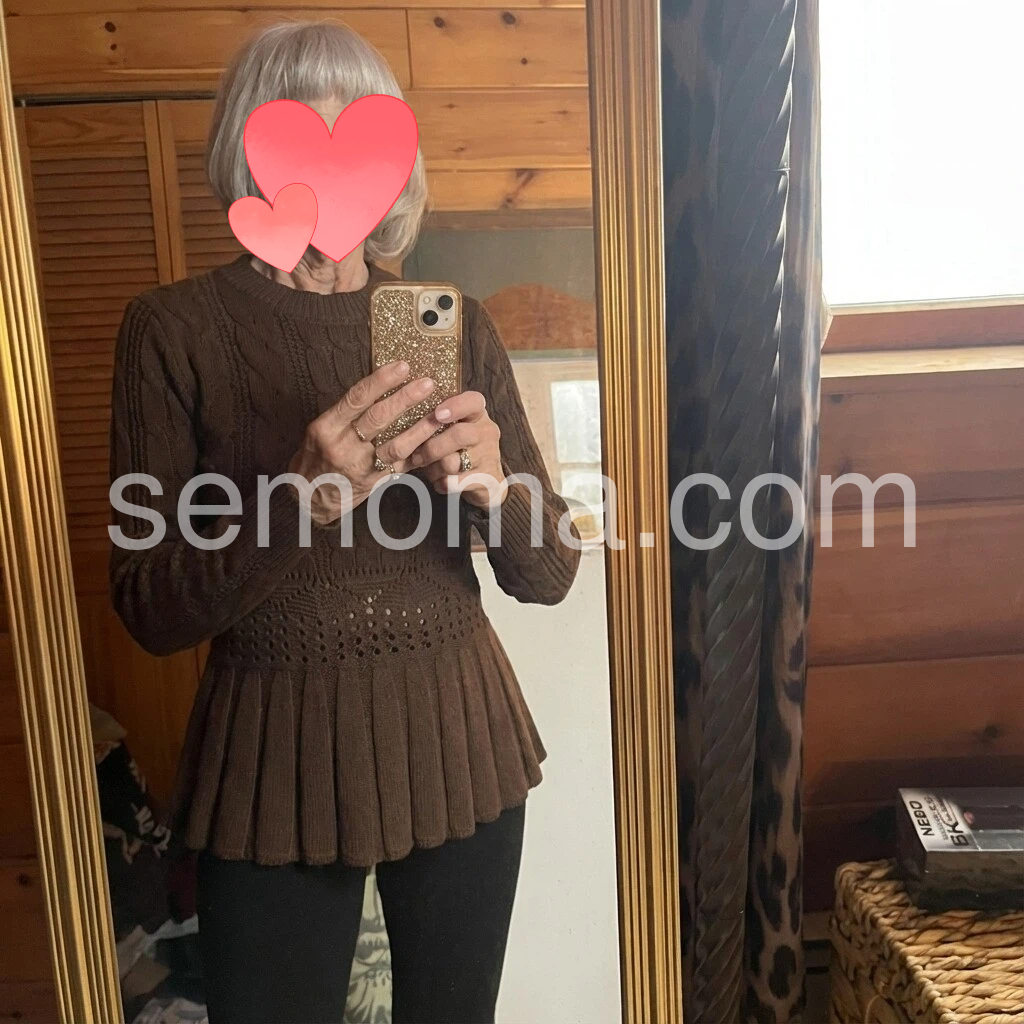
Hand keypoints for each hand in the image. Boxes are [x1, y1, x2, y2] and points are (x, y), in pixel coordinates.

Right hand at [288, 361, 441, 524]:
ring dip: (421, 428)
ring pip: (395, 444)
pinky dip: (420, 451)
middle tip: (427, 384)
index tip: (402, 366)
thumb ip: (347, 412)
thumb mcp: (321, 430)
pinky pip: (402, 464)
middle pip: (378, 418)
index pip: (356, 398)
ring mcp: (360, 467)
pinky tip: (436, 439)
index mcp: (327, 427)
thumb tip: (381, 385)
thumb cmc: (317, 456)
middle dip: (405, 399)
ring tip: (439, 413)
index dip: (381, 380)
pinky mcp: (375, 482)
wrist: (310, 497)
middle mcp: (343, 447)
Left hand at [408, 391, 505, 508]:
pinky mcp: (487, 478)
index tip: (437, 414)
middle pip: (459, 435)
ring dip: (433, 468)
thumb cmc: (458, 447)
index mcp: (477, 414)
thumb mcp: (450, 428)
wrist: (486, 480)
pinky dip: (440, 483)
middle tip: (417, 456)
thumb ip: (434, 419)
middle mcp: (486, 431)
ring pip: (452, 463)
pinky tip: (440, 480)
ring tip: (429, 469)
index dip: (455, 406)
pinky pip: (453, 482)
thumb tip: (402, 412)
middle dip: (432, 448)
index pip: (473, 401)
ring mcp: (488, 455)